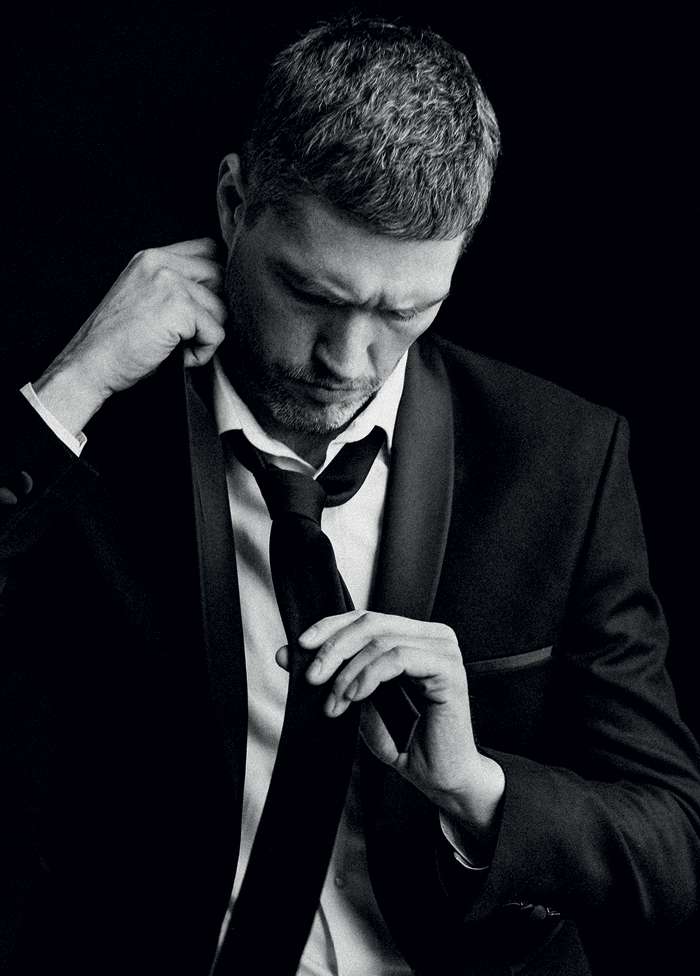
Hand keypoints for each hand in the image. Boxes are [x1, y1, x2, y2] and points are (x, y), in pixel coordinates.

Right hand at [33, 238, 225, 433]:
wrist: (91, 364)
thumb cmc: (118, 342)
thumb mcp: (145, 297)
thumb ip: (176, 284)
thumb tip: (221, 292)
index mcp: (152, 257)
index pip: (209, 249)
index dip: (217, 278)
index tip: (207, 305)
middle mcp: (160, 263)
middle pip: (221, 275)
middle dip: (214, 309)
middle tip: (189, 333)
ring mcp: (170, 282)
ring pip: (221, 308)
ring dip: (206, 335)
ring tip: (177, 347)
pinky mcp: (179, 308)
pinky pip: (216, 333)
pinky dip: (203, 353)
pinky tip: (179, 357)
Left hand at [280, 610, 504, 837]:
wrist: (436, 775)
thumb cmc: (402, 738)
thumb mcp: (356, 699)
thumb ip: (329, 673)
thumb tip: (285, 653)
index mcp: (413, 635)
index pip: (365, 617)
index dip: (330, 626)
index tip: (300, 646)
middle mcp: (431, 635)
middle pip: (371, 623)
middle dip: (334, 649)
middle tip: (311, 678)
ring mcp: (443, 649)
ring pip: (381, 641)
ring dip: (349, 673)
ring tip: (335, 703)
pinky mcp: (448, 668)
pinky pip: (399, 658)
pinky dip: (369, 675)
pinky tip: (355, 697)